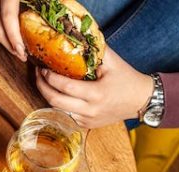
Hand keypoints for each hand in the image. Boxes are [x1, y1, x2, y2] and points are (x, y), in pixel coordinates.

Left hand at [35, 48, 153, 127]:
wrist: (141, 101)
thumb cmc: (127, 80)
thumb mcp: (114, 63)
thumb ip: (96, 51)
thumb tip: (77, 39)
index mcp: (95, 94)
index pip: (64, 87)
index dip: (49, 77)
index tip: (42, 68)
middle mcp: (89, 110)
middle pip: (55, 101)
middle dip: (41, 87)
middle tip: (37, 75)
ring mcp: (86, 120)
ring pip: (57, 110)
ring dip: (47, 96)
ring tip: (43, 82)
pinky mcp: (85, 126)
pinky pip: (65, 115)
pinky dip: (57, 104)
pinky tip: (55, 93)